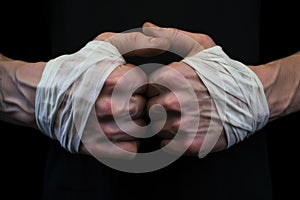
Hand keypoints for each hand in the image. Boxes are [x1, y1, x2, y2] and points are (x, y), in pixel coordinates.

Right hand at [78, 31, 170, 157]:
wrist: (45, 94)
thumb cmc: (78, 68)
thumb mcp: (105, 45)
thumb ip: (137, 42)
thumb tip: (162, 43)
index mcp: (112, 79)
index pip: (145, 85)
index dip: (140, 83)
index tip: (131, 84)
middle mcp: (107, 105)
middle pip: (142, 108)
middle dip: (138, 102)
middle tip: (126, 100)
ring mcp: (101, 129)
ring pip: (138, 130)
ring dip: (134, 123)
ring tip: (121, 115)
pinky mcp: (97, 147)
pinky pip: (130, 150)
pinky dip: (129, 142)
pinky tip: (120, 131)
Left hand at [143, 22, 226, 156]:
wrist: (251, 97)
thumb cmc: (223, 72)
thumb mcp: (199, 46)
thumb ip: (171, 36)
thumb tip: (148, 28)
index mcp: (172, 76)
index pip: (145, 88)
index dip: (153, 90)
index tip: (163, 91)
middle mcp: (175, 101)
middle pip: (149, 110)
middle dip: (157, 108)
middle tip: (172, 106)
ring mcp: (184, 124)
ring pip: (157, 129)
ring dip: (165, 125)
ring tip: (182, 117)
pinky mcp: (193, 144)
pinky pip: (167, 146)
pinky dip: (171, 141)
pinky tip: (183, 132)